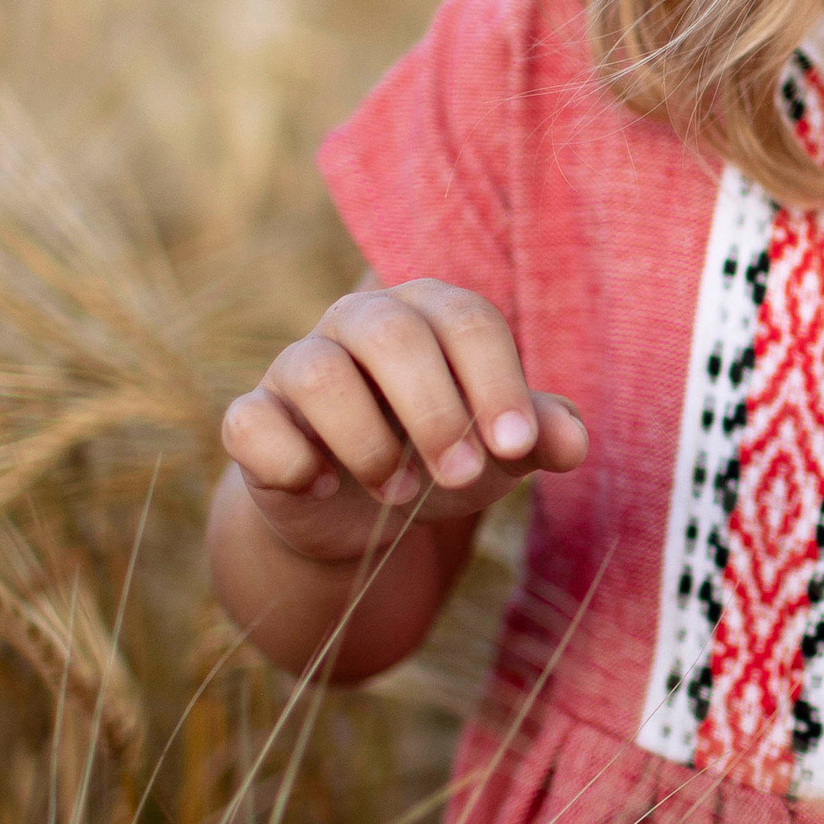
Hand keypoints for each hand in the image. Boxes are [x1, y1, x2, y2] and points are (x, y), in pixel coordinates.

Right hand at [220, 280, 586, 563]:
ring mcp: (298, 364)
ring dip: (367, 443)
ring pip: (319, 373)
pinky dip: (291, 462)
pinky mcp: (253, 416)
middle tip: (461, 476)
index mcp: (431, 312)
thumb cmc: (442, 454)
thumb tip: (572, 442)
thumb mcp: (499, 450)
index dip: (496, 383)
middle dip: (436, 413)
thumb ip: (539, 436)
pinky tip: (323, 488)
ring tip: (400, 493)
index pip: (469, 321)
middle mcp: (360, 321)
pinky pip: (251, 423)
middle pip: (394, 336)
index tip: (516, 448)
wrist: (363, 511)